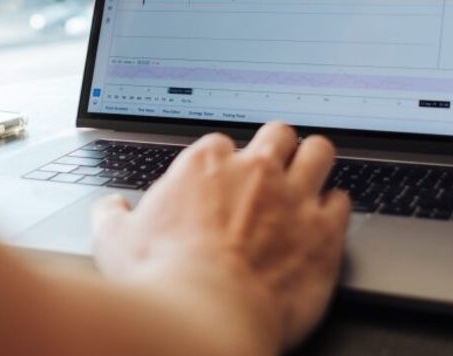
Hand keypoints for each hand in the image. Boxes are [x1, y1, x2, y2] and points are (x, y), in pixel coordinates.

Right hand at [92, 123, 349, 350]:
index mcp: (204, 165)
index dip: (223, 162)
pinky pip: (343, 201)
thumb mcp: (114, 242)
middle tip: (272, 168)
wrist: (204, 318)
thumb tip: (110, 208)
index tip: (221, 180)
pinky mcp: (325, 231)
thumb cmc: (160, 281)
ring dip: (314, 162)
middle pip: (277, 133)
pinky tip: (327, 220)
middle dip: (276, 147)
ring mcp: (294, 197)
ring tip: (310, 175)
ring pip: (319, 152)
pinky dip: (335, 208)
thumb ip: (112, 216)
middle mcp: (254, 170)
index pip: (221, 143)